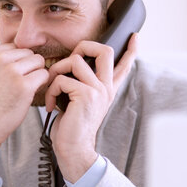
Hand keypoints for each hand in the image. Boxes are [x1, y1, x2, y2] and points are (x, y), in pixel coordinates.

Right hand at [0, 43, 48, 170]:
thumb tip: (29, 50)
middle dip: (29, 68)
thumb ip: (4, 58)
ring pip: (39, 62)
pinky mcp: (24, 85)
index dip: (19, 63)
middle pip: (30, 53)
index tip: (12, 78)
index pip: (17, 47)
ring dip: (36, 75)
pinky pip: (44, 75)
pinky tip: (31, 94)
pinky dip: (42, 85)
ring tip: (24, 89)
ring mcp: (11, 71)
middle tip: (20, 85)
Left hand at [44, 34, 137, 182]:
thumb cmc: (72, 128)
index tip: (134, 36)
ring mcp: (98, 90)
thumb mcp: (80, 102)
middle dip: (83, 45)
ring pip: (75, 60)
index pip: (124, 65)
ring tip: (52, 87)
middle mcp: (107, 87)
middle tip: (69, 58)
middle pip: (104, 50)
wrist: (74, 150)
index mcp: (108, 89)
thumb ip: (81, 85)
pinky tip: (52, 104)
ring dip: (56, 71)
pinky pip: (62, 79)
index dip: (130, 49)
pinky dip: (52, 89)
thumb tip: (70, 67)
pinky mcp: (85, 95)